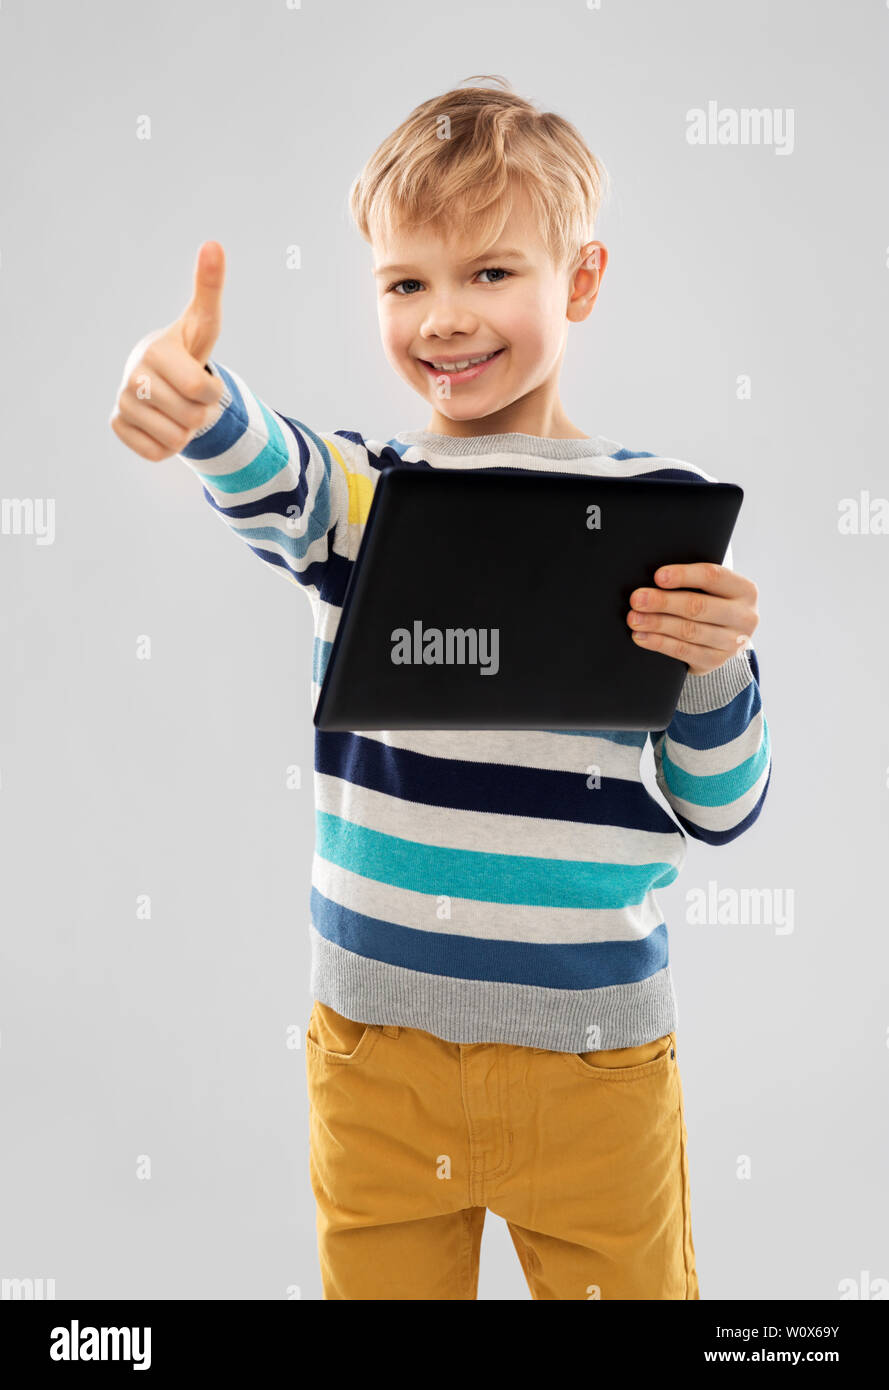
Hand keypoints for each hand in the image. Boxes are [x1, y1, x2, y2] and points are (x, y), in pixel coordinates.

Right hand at [109, 240, 227, 460]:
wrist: (155, 374)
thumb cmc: (186, 349)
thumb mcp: (203, 324)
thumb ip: (209, 288)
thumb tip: (214, 244)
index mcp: (156, 351)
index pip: (204, 390)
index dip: (213, 391)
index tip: (202, 379)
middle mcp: (131, 375)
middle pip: (193, 419)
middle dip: (200, 412)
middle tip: (189, 395)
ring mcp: (121, 401)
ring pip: (177, 440)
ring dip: (185, 430)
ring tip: (176, 407)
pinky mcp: (116, 424)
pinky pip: (157, 452)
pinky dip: (166, 444)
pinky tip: (161, 421)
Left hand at [626, 563, 758, 676]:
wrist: (725, 636)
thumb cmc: (712, 602)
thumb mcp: (713, 588)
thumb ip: (692, 581)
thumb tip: (656, 579)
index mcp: (745, 590)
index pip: (713, 577)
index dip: (684, 575)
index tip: (658, 576)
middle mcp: (744, 617)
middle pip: (698, 606)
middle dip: (663, 602)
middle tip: (637, 599)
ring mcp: (732, 642)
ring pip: (689, 631)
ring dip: (657, 624)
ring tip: (634, 619)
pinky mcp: (716, 661)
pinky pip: (684, 651)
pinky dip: (659, 643)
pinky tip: (642, 636)